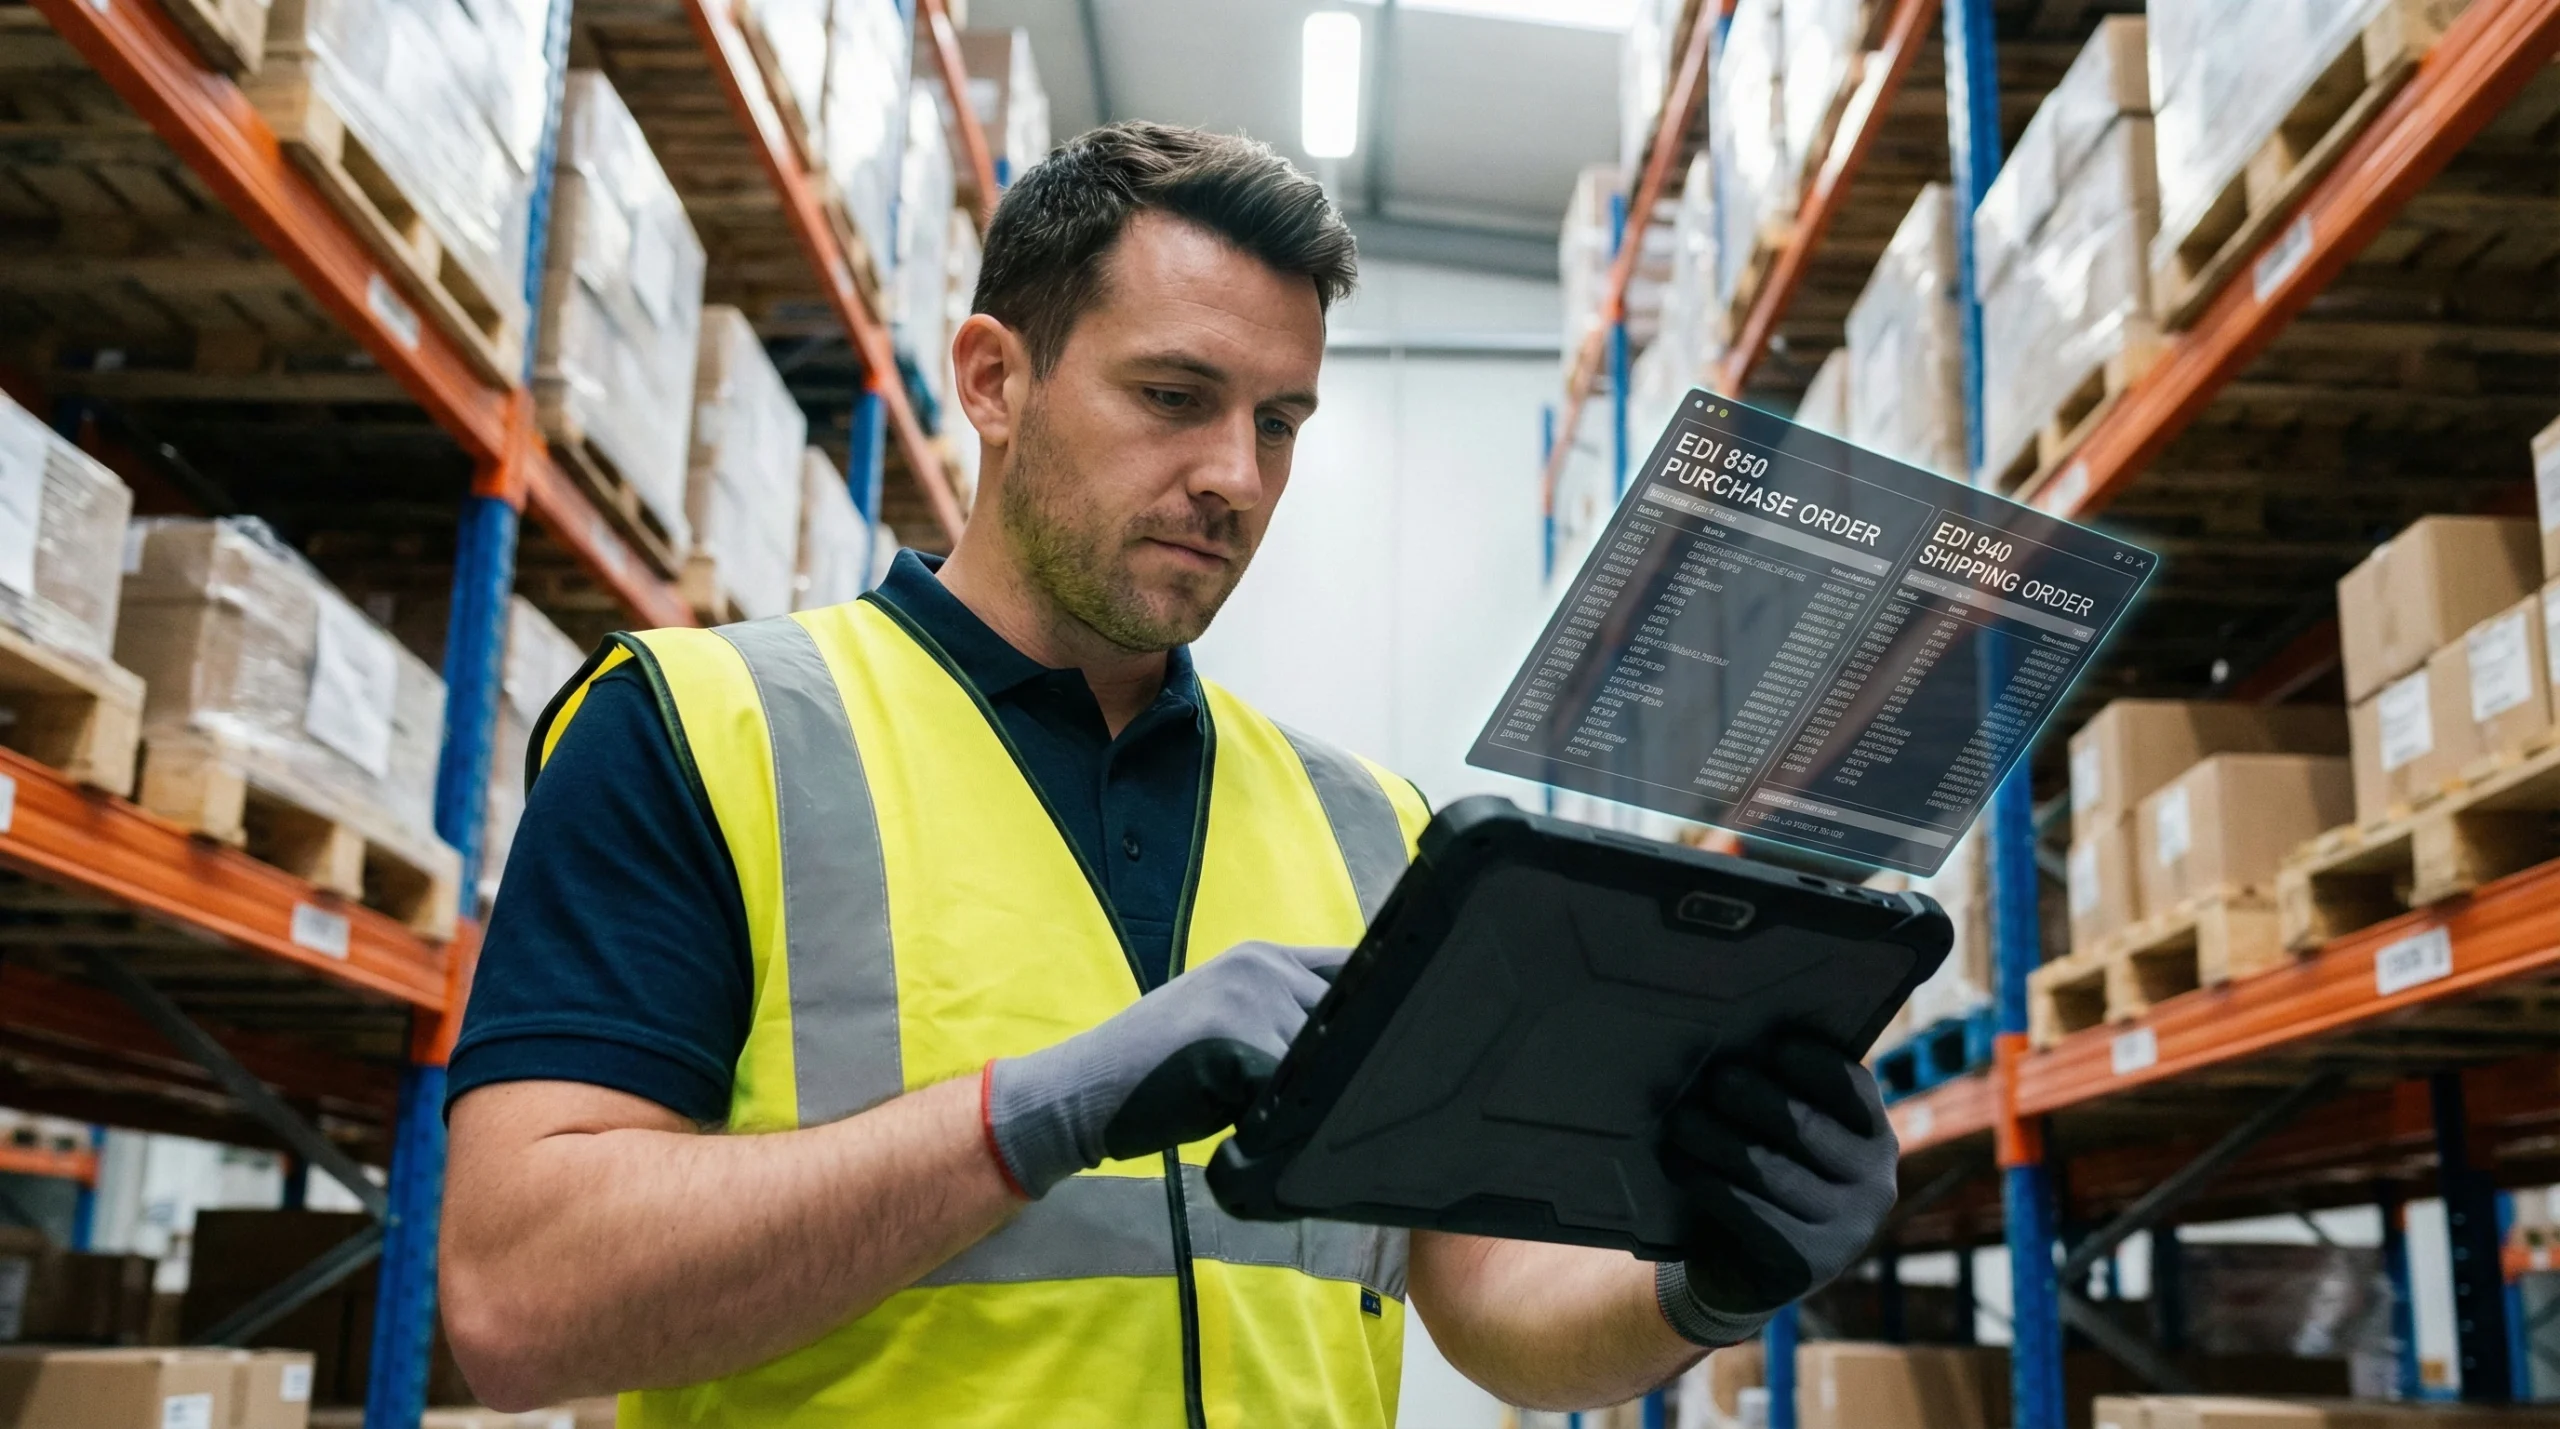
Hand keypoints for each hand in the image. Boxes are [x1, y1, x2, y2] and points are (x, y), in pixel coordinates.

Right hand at [982, 942, 1346, 1197]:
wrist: (1086, 1088)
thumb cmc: (1156, 1065)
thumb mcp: (1225, 1016)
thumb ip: (1282, 1013)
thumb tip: (1367, 1039)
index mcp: (1263, 957)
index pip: (1350, 970)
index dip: (1378, 1007)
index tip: (1392, 1040)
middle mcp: (1264, 968)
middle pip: (1350, 1018)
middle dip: (1351, 1061)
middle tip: (1337, 1101)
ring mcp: (1253, 1002)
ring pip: (1325, 1059)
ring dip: (1316, 1095)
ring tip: (1285, 1118)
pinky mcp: (1241, 1047)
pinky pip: (1294, 1093)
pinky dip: (1288, 1119)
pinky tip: (1264, 1129)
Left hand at [1652, 1034, 1898, 1345]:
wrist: (1747, 1269)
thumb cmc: (1763, 1178)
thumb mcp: (1785, 1137)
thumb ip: (1782, 1095)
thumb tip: (1735, 1041)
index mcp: (1874, 1139)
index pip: (1852, 1088)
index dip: (1814, 1063)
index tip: (1774, 1044)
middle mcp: (1874, 1185)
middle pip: (1807, 1126)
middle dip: (1754, 1097)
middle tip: (1714, 1079)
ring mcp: (1846, 1231)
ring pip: (1771, 1170)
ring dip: (1717, 1138)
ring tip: (1679, 1119)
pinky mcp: (1806, 1264)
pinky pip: (1748, 1212)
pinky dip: (1707, 1182)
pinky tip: (1677, 1162)